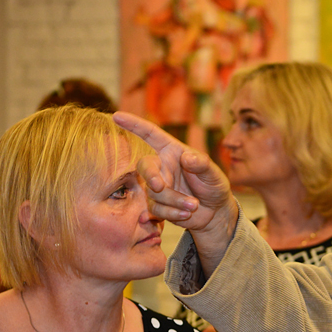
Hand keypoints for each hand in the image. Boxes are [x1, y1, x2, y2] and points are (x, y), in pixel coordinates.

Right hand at [114, 111, 238, 236]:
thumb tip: (186, 158)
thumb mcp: (213, 173)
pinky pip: (156, 210)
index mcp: (172, 151)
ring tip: (194, 205)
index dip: (134, 125)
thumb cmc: (213, 185)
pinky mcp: (158, 206)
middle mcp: (162, 167)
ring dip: (175, 201)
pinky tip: (185, 214)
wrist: (215, 211)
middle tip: (159, 186)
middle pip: (144, 167)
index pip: (151, 134)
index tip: (117, 116)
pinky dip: (172, 214)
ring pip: (154, 194)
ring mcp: (158, 187)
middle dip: (150, 176)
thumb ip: (202, 164)